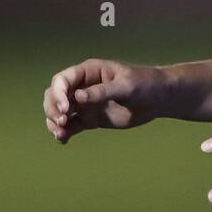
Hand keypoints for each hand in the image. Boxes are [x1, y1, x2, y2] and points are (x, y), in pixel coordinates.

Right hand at [44, 58, 166, 143]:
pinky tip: (63, 140)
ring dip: (54, 122)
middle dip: (53, 108)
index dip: (59, 93)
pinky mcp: (90, 118)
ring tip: (61, 134)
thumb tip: (78, 97)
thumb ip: (102, 92)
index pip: (63, 80)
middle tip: (62, 121)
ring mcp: (85, 103)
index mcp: (89, 71)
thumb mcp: (126, 86)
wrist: (158, 99)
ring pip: (59, 111)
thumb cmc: (145, 84)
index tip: (65, 109)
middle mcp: (82, 86)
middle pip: (54, 95)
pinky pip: (71, 125)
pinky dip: (64, 132)